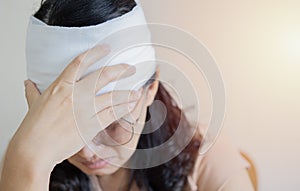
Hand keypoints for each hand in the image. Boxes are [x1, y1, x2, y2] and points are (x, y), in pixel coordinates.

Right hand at [7, 44, 140, 168]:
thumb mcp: (33, 104)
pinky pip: (113, 114)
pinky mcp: (92, 124)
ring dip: (127, 93)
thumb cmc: (33, 127)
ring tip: (137, 92)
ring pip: (113, 96)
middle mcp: (76, 94)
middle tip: (131, 69)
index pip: (80, 62)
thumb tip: (28, 83)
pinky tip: (131, 107)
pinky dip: (123, 109)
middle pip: (103, 75)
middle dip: (121, 70)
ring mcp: (85, 109)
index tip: (106, 49)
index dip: (96, 53)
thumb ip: (33, 92)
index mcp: (61, 86)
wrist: (36, 148)